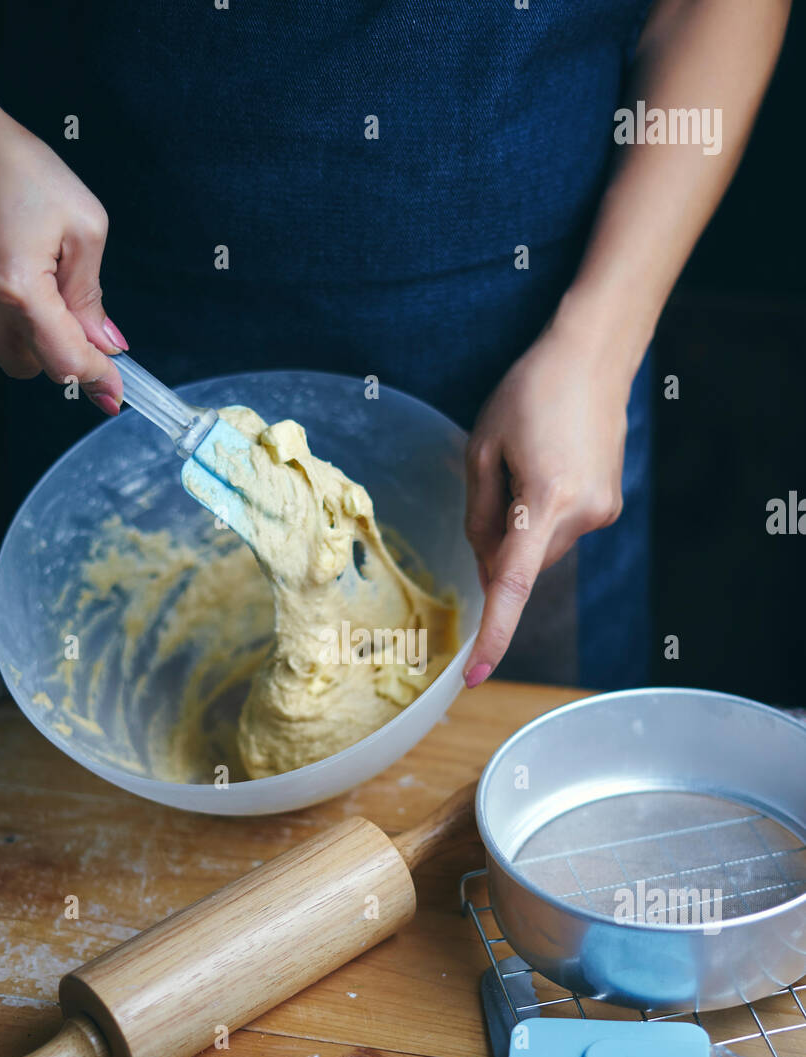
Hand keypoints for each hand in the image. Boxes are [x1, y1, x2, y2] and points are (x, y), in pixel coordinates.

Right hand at [0, 77, 124, 411]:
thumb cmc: (11, 165)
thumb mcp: (81, 222)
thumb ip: (92, 293)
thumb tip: (105, 341)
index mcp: (17, 288)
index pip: (66, 362)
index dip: (97, 378)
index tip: (114, 390)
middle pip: (36, 366)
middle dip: (60, 345)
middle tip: (67, 302)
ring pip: (5, 350)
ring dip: (27, 329)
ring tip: (27, 272)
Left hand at [463, 310, 632, 685]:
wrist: (594, 355)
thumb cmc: (529, 392)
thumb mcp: (483, 449)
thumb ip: (479, 517)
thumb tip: (487, 567)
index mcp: (545, 501)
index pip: (514, 584)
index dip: (493, 633)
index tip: (473, 675)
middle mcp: (582, 516)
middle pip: (520, 564)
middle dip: (496, 547)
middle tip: (493, 485)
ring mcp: (601, 514)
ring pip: (540, 551)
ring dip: (520, 528)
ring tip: (525, 466)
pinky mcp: (609, 507)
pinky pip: (560, 533)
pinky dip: (541, 518)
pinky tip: (544, 470)